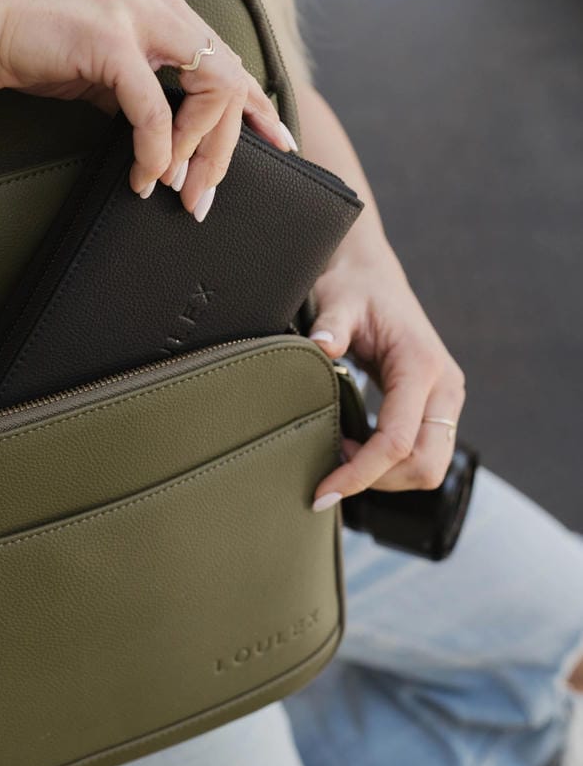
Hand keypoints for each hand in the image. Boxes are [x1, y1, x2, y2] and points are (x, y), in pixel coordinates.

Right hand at [0, 0, 295, 218]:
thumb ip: (132, 84)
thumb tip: (158, 134)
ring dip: (197, 150)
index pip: (227, 54)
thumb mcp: (92, 58)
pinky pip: (154, 109)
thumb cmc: (20, 35)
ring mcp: (136, 17)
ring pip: (209, 89)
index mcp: (158, 1)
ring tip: (177, 187)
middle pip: (229, 78)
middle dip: (225, 147)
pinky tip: (145, 174)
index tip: (277, 142)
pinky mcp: (109, 41)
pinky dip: (157, 150)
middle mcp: (157, 1)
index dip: (257, 104)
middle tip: (204, 194)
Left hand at [308, 243, 465, 507]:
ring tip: (340, 458)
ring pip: (428, 467)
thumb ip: (331, 324)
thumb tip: (321, 346)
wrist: (372, 276)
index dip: (360, 473)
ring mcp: (444, 400)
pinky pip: (422, 452)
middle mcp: (444, 388)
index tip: (323, 489)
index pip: (398, 441)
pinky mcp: (435, 407)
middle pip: (425, 466)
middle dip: (378, 482)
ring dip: (385, 477)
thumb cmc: (354, 288)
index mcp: (421, 366)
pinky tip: (354, 451)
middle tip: (331, 477)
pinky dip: (390, 465)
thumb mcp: (338, 301)